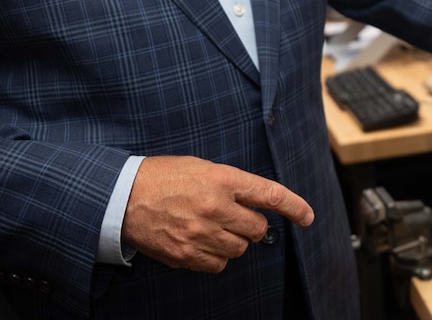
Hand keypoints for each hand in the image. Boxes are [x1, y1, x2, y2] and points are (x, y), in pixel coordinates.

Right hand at [121, 156, 313, 271]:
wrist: (124, 196)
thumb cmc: (164, 177)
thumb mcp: (202, 167)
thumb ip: (231, 184)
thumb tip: (255, 203)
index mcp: (221, 180)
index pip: (269, 194)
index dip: (294, 206)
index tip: (307, 216)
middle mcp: (215, 207)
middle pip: (257, 229)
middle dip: (251, 225)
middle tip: (233, 216)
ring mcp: (201, 234)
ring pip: (240, 249)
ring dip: (233, 241)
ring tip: (212, 226)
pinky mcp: (186, 254)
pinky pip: (219, 264)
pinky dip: (216, 256)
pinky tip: (201, 241)